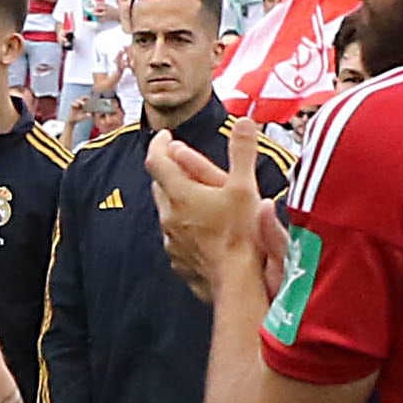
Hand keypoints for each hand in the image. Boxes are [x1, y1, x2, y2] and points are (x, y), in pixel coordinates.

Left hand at [144, 118, 270, 300]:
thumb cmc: (242, 234)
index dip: (159, 144)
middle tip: (181, 162)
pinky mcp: (177, 259)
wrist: (236, 281)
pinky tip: (199, 228)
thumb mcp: (245, 187)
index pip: (157, 160)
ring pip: (165, 211)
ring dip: (175, 198)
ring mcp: (170, 239)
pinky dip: (183, 225)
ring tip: (193, 194)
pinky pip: (175, 236)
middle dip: (168, 170)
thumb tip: (243, 121)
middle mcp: (168, 215)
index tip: (165, 136)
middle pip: (159, 185)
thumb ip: (242, 152)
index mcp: (181, 193)